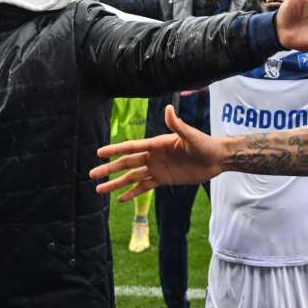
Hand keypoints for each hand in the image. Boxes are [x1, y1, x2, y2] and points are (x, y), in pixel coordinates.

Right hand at [91, 105, 224, 201]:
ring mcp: (156, 168)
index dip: (115, 150)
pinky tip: (119, 199)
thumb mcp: (190, 135)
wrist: (215, 159)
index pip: (131, 147)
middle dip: (109, 169)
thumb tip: (168, 108)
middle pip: (126, 164)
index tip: (99, 153)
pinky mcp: (163, 180)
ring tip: (99, 189)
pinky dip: (132, 193)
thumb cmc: (204, 144)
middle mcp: (153, 156)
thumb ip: (177, 125)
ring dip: (116, 183)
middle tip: (92, 175)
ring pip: (131, 177)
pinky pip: (144, 187)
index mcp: (156, 144)